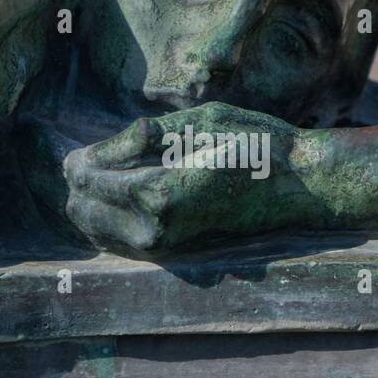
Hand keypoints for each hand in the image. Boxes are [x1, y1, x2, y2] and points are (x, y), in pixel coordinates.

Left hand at [63, 102, 309, 252]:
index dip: (78, 159)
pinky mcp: (174, 255)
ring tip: (110, 175)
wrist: (299, 187)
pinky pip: (120, 243)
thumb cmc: (255, 144)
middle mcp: (154, 230)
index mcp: (157, 193)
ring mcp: (164, 248)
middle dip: (82, 183)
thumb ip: (138, 139)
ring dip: (94, 203)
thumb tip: (92, 154)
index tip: (81, 145)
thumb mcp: (196, 123)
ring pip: (97, 231)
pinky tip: (123, 199)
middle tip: (94, 158)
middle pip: (83, 209)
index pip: (87, 178)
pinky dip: (111, 221)